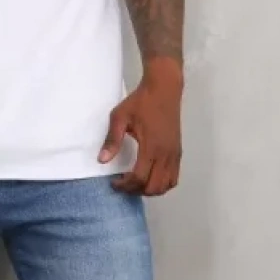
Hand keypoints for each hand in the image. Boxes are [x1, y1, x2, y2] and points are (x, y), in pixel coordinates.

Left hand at [99, 63, 182, 196]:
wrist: (164, 89)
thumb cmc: (140, 102)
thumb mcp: (120, 117)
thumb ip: (112, 140)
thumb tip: (102, 160)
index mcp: (151, 147)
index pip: (139, 178)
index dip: (125, 185)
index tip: (114, 182)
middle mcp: (166, 154)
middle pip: (153, 187)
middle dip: (136, 190)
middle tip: (123, 184)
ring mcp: (174, 154)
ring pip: (166, 186)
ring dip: (150, 190)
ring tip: (135, 182)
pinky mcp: (178, 152)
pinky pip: (174, 177)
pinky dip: (162, 184)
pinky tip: (150, 177)